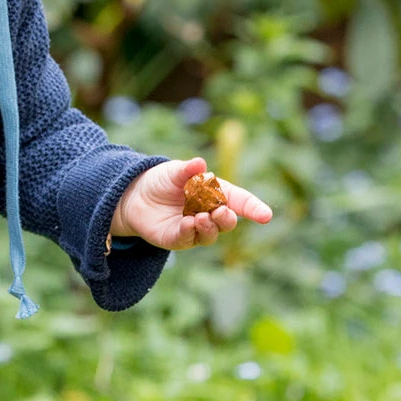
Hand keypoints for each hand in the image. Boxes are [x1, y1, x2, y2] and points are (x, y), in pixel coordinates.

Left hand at [113, 156, 272, 250]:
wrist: (134, 194)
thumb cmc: (161, 180)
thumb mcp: (173, 171)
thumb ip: (187, 169)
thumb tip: (200, 163)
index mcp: (215, 194)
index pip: (240, 202)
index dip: (254, 208)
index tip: (266, 215)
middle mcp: (209, 214)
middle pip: (227, 222)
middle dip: (227, 218)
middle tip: (222, 211)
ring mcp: (195, 229)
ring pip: (210, 234)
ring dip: (209, 227)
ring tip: (201, 217)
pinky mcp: (178, 238)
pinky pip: (188, 238)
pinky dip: (190, 232)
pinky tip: (188, 224)